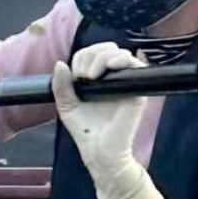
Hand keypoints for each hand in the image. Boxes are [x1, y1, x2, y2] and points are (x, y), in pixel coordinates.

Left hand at [50, 42, 147, 170]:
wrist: (99, 151)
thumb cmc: (86, 131)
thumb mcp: (67, 105)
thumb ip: (61, 85)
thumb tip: (59, 63)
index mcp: (98, 78)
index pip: (91, 53)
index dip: (81, 59)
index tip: (76, 77)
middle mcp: (114, 77)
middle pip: (105, 48)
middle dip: (90, 56)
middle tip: (83, 76)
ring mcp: (126, 82)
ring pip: (118, 52)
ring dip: (101, 58)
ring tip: (92, 76)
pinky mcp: (138, 90)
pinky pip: (136, 64)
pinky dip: (121, 59)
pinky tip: (108, 68)